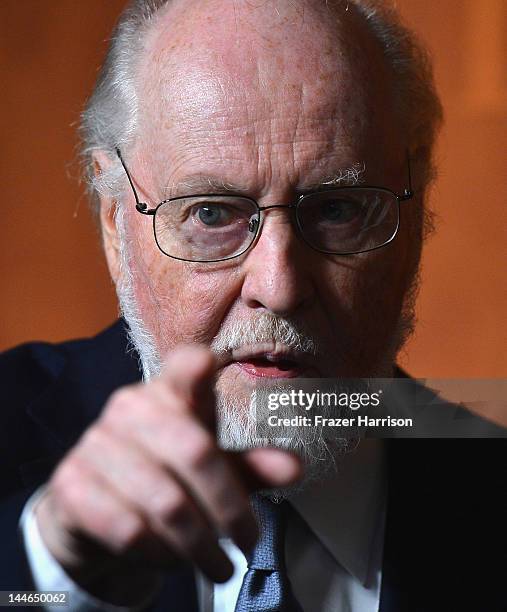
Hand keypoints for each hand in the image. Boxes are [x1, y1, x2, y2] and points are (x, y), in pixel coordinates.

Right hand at [35, 345, 300, 598]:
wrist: (95, 511)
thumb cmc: (167, 476)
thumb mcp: (213, 468)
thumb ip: (251, 466)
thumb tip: (294, 468)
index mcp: (171, 392)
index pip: (184, 365)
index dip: (195, 365)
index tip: (208, 363)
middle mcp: (131, 407)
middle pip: (196, 451)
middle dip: (230, 508)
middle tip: (248, 542)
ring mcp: (96, 441)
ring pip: (166, 501)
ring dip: (200, 544)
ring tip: (218, 564)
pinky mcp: (71, 482)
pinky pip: (129, 528)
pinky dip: (160, 554)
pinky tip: (171, 559)